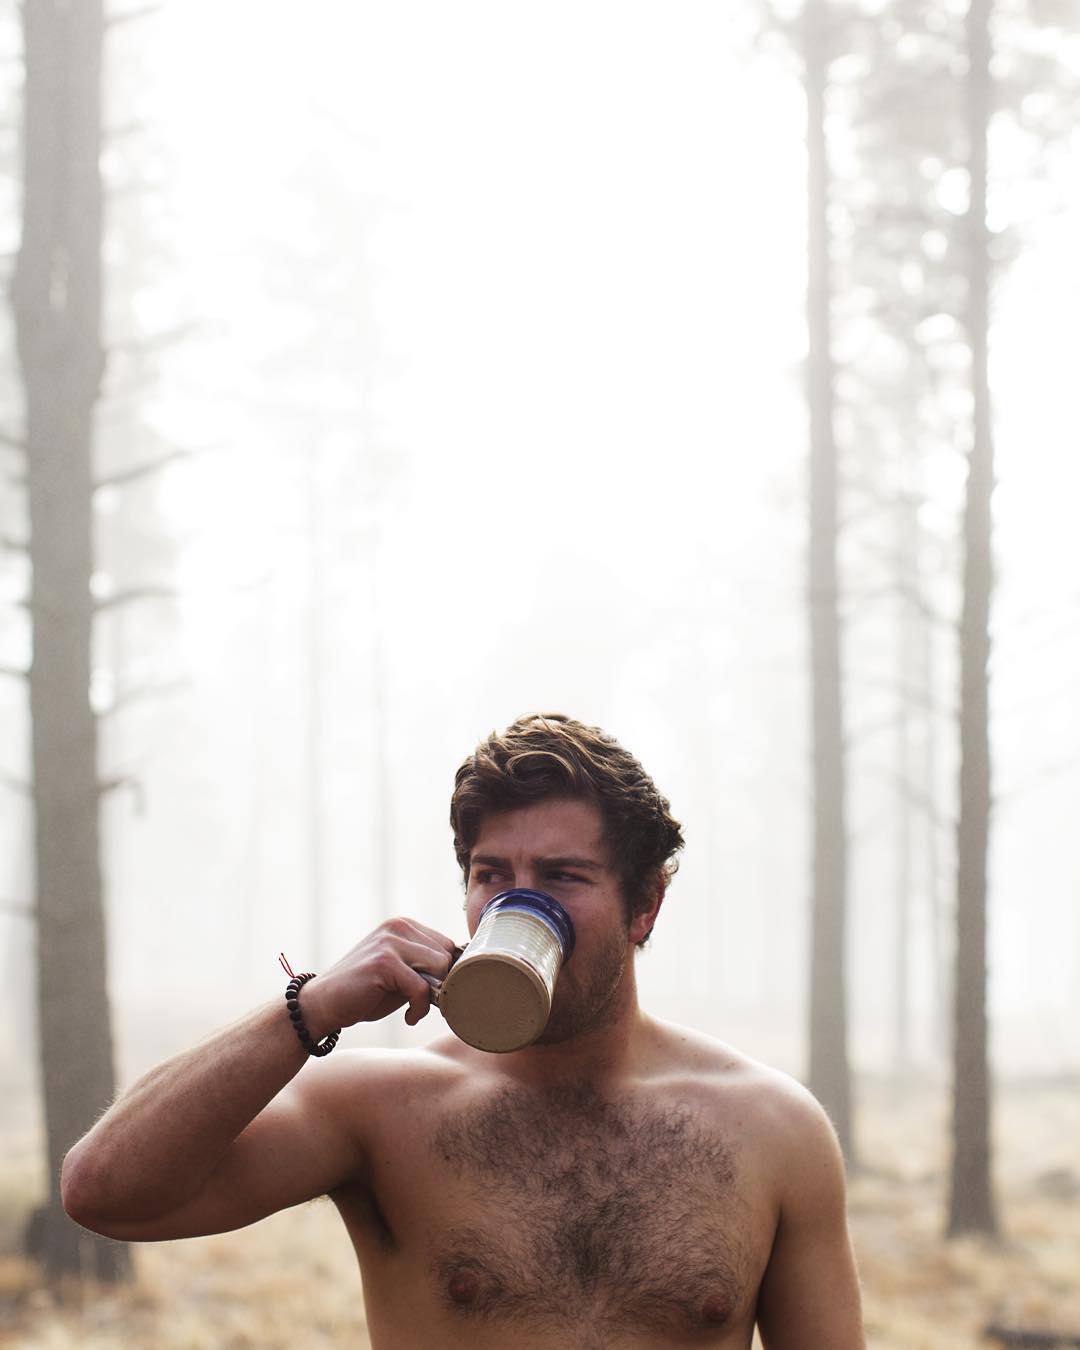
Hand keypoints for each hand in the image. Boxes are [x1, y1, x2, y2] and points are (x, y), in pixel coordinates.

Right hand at [299, 918, 458, 1034]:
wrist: (322, 1004)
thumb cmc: (366, 993)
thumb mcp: (401, 974)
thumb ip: (426, 968)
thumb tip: (466, 972)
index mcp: (404, 925)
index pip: (448, 944)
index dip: (447, 973)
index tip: (436, 995)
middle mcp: (398, 926)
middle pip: (448, 955)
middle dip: (442, 984)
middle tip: (426, 1005)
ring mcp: (390, 941)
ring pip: (440, 968)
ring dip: (434, 997)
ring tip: (416, 1010)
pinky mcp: (384, 962)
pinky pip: (422, 988)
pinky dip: (420, 1008)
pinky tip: (408, 1018)